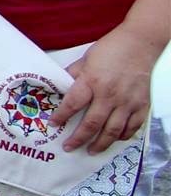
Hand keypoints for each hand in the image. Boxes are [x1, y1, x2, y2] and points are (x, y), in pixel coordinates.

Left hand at [55, 28, 158, 152]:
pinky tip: (114, 140)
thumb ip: (73, 75)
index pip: (72, 104)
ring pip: (112, 131)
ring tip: (90, 151)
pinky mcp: (141, 105)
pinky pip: (132, 127)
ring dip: (100, 144)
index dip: (61, 117)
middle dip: (78, 138)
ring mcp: (127, 102)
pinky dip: (123, 136)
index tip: (53, 124)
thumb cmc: (111, 49)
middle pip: (92, 123)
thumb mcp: (85, 60)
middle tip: (69, 147)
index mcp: (91, 81)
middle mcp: (109, 95)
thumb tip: (59, 88)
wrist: (140, 44)